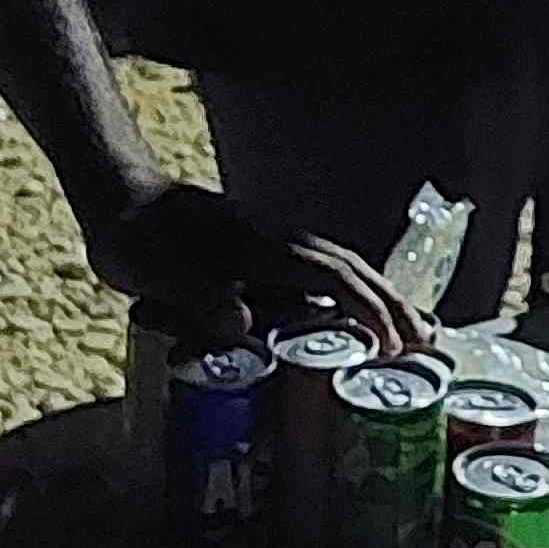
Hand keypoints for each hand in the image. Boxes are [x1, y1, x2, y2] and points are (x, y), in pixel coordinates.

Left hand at [85, 177, 416, 355]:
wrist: (119, 198)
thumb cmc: (134, 235)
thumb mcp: (152, 269)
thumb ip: (193, 294)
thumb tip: (241, 327)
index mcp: (261, 246)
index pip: (332, 277)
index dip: (367, 311)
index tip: (395, 345)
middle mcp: (279, 243)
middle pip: (354, 272)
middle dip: (395, 307)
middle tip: (429, 350)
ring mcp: (275, 247)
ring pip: (344, 272)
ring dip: (381, 300)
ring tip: (414, 339)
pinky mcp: (265, 256)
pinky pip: (324, 276)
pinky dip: (353, 297)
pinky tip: (358, 325)